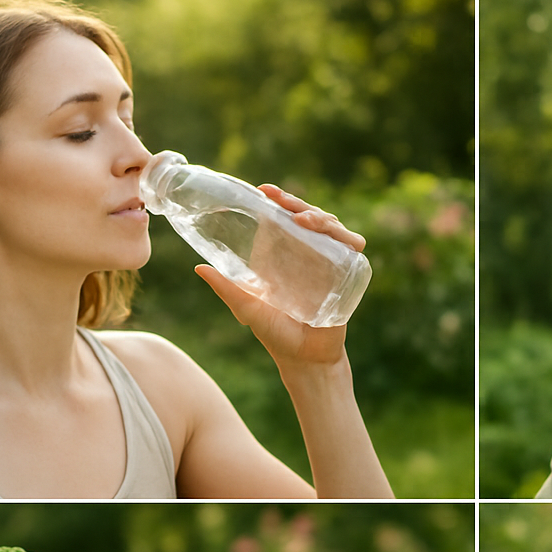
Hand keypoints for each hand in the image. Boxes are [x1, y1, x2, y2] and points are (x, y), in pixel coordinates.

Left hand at [195, 186, 365, 370]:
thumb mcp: (247, 306)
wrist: (305, 359)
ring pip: (331, 225)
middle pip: (309, 215)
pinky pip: (353, 246)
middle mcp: (308, 254)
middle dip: (296, 202)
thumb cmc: (276, 335)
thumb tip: (198, 267)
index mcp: (284, 255)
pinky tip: (331, 236)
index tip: (264, 191)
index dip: (278, 200)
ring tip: (302, 220)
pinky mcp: (348, 274)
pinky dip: (345, 236)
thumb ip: (226, 287)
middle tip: (279, 200)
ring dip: (320, 216)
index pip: (285, 217)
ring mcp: (330, 262)